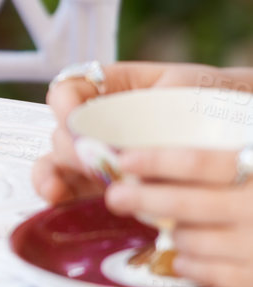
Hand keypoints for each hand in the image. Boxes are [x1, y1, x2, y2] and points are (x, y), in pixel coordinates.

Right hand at [30, 62, 244, 205]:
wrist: (238, 123)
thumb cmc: (211, 101)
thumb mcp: (180, 96)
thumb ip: (144, 119)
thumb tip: (117, 152)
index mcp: (112, 87)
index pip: (70, 89)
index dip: (65, 104)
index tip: (75, 119)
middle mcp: (99, 119)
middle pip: (62, 129)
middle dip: (70, 147)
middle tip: (91, 162)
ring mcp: (100, 152)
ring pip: (58, 160)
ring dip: (52, 174)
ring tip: (57, 189)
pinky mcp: (106, 182)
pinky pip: (72, 186)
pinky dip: (61, 193)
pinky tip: (60, 199)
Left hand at [104, 143, 252, 286]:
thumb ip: (225, 150)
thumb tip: (161, 140)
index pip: (202, 163)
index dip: (158, 161)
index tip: (126, 161)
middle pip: (187, 205)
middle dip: (144, 200)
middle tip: (117, 196)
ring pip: (193, 241)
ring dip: (170, 233)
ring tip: (162, 225)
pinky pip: (211, 275)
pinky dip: (190, 264)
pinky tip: (183, 255)